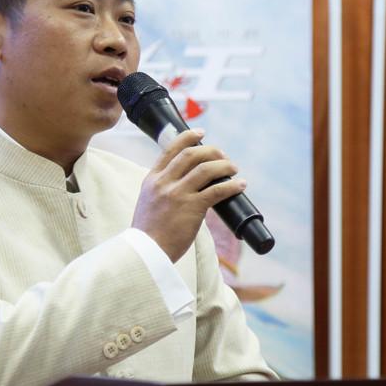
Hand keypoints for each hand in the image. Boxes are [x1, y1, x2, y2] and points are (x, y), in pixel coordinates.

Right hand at [132, 129, 246, 261]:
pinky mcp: (192, 208)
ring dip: (224, 165)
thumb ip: (162, 189)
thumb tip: (187, 183)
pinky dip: (232, 185)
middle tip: (223, 156)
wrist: (145, 253)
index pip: (170, 149)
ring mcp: (177, 194)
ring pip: (206, 168)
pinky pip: (217, 190)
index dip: (188, 137)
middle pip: (191, 154)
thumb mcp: (148, 203)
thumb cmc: (149, 233)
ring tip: (234, 168)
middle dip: (211, 151)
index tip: (201, 132)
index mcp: (152, 180)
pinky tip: (240, 185)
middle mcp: (164, 182)